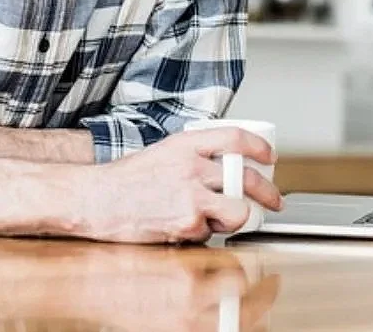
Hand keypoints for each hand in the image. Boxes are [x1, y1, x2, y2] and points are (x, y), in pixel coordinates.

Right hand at [84, 126, 281, 243]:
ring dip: (237, 218)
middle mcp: (190, 166)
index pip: (234, 137)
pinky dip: (206, 234)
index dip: (259, 146)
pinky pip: (213, 232)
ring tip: (223, 219)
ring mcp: (190, 195)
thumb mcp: (163, 154)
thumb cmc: (127, 180)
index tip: (269, 156)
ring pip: (238, 209)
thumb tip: (226, 170)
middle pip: (245, 176)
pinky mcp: (188, 223)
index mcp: (184, 144)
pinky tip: (187, 227)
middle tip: (274, 200)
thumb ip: (193, 158)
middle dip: (267, 192)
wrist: (98, 200)